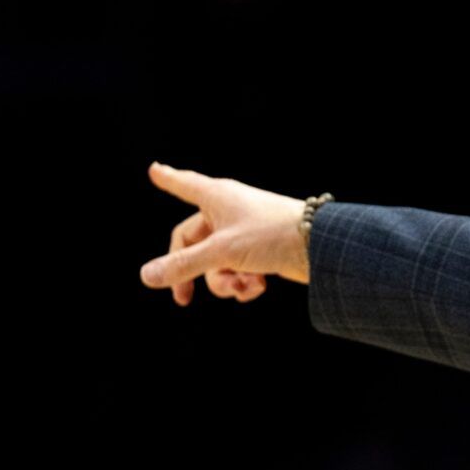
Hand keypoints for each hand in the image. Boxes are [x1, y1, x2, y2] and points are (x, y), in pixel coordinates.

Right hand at [139, 162, 310, 305]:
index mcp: (216, 197)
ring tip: (244, 286)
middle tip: (183, 300)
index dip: (168, 179)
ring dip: (225, 282)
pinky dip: (245, 283)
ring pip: (216, 263)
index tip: (155, 169)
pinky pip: (239, 271)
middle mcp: (228, 211)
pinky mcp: (262, 252)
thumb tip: (146, 276)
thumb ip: (183, 266)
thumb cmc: (271, 235)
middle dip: (192, 272)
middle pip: (193, 242)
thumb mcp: (221, 252)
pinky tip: (259, 287)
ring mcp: (245, 232)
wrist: (322, 247)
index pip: (184, 184)